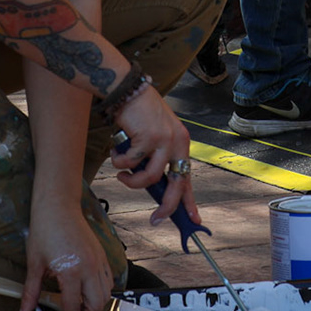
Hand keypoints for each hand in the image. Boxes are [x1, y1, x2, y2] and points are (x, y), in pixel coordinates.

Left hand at [22, 199, 113, 310]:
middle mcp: (89, 267)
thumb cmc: (44, 230)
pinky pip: (109, 279)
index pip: (74, 307)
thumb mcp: (34, 263)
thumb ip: (30, 293)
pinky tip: (91, 295)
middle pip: (96, 304)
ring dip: (97, 307)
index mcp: (71, 271)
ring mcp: (98, 260)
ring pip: (106, 293)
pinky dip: (103, 292)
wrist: (58, 205)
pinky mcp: (102, 254)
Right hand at [109, 85, 202, 225]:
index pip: (188, 177)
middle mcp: (177, 142)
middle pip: (176, 185)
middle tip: (156, 220)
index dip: (190, 201)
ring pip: (150, 178)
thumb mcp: (155, 135)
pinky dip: (120, 162)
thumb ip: (156, 157)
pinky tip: (115, 152)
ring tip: (122, 174)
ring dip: (132, 181)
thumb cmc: (139, 113)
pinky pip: (131, 163)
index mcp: (181, 142)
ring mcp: (164, 140)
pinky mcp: (148, 138)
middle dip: (167, 206)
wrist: (128, 89)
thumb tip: (152, 186)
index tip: (195, 220)